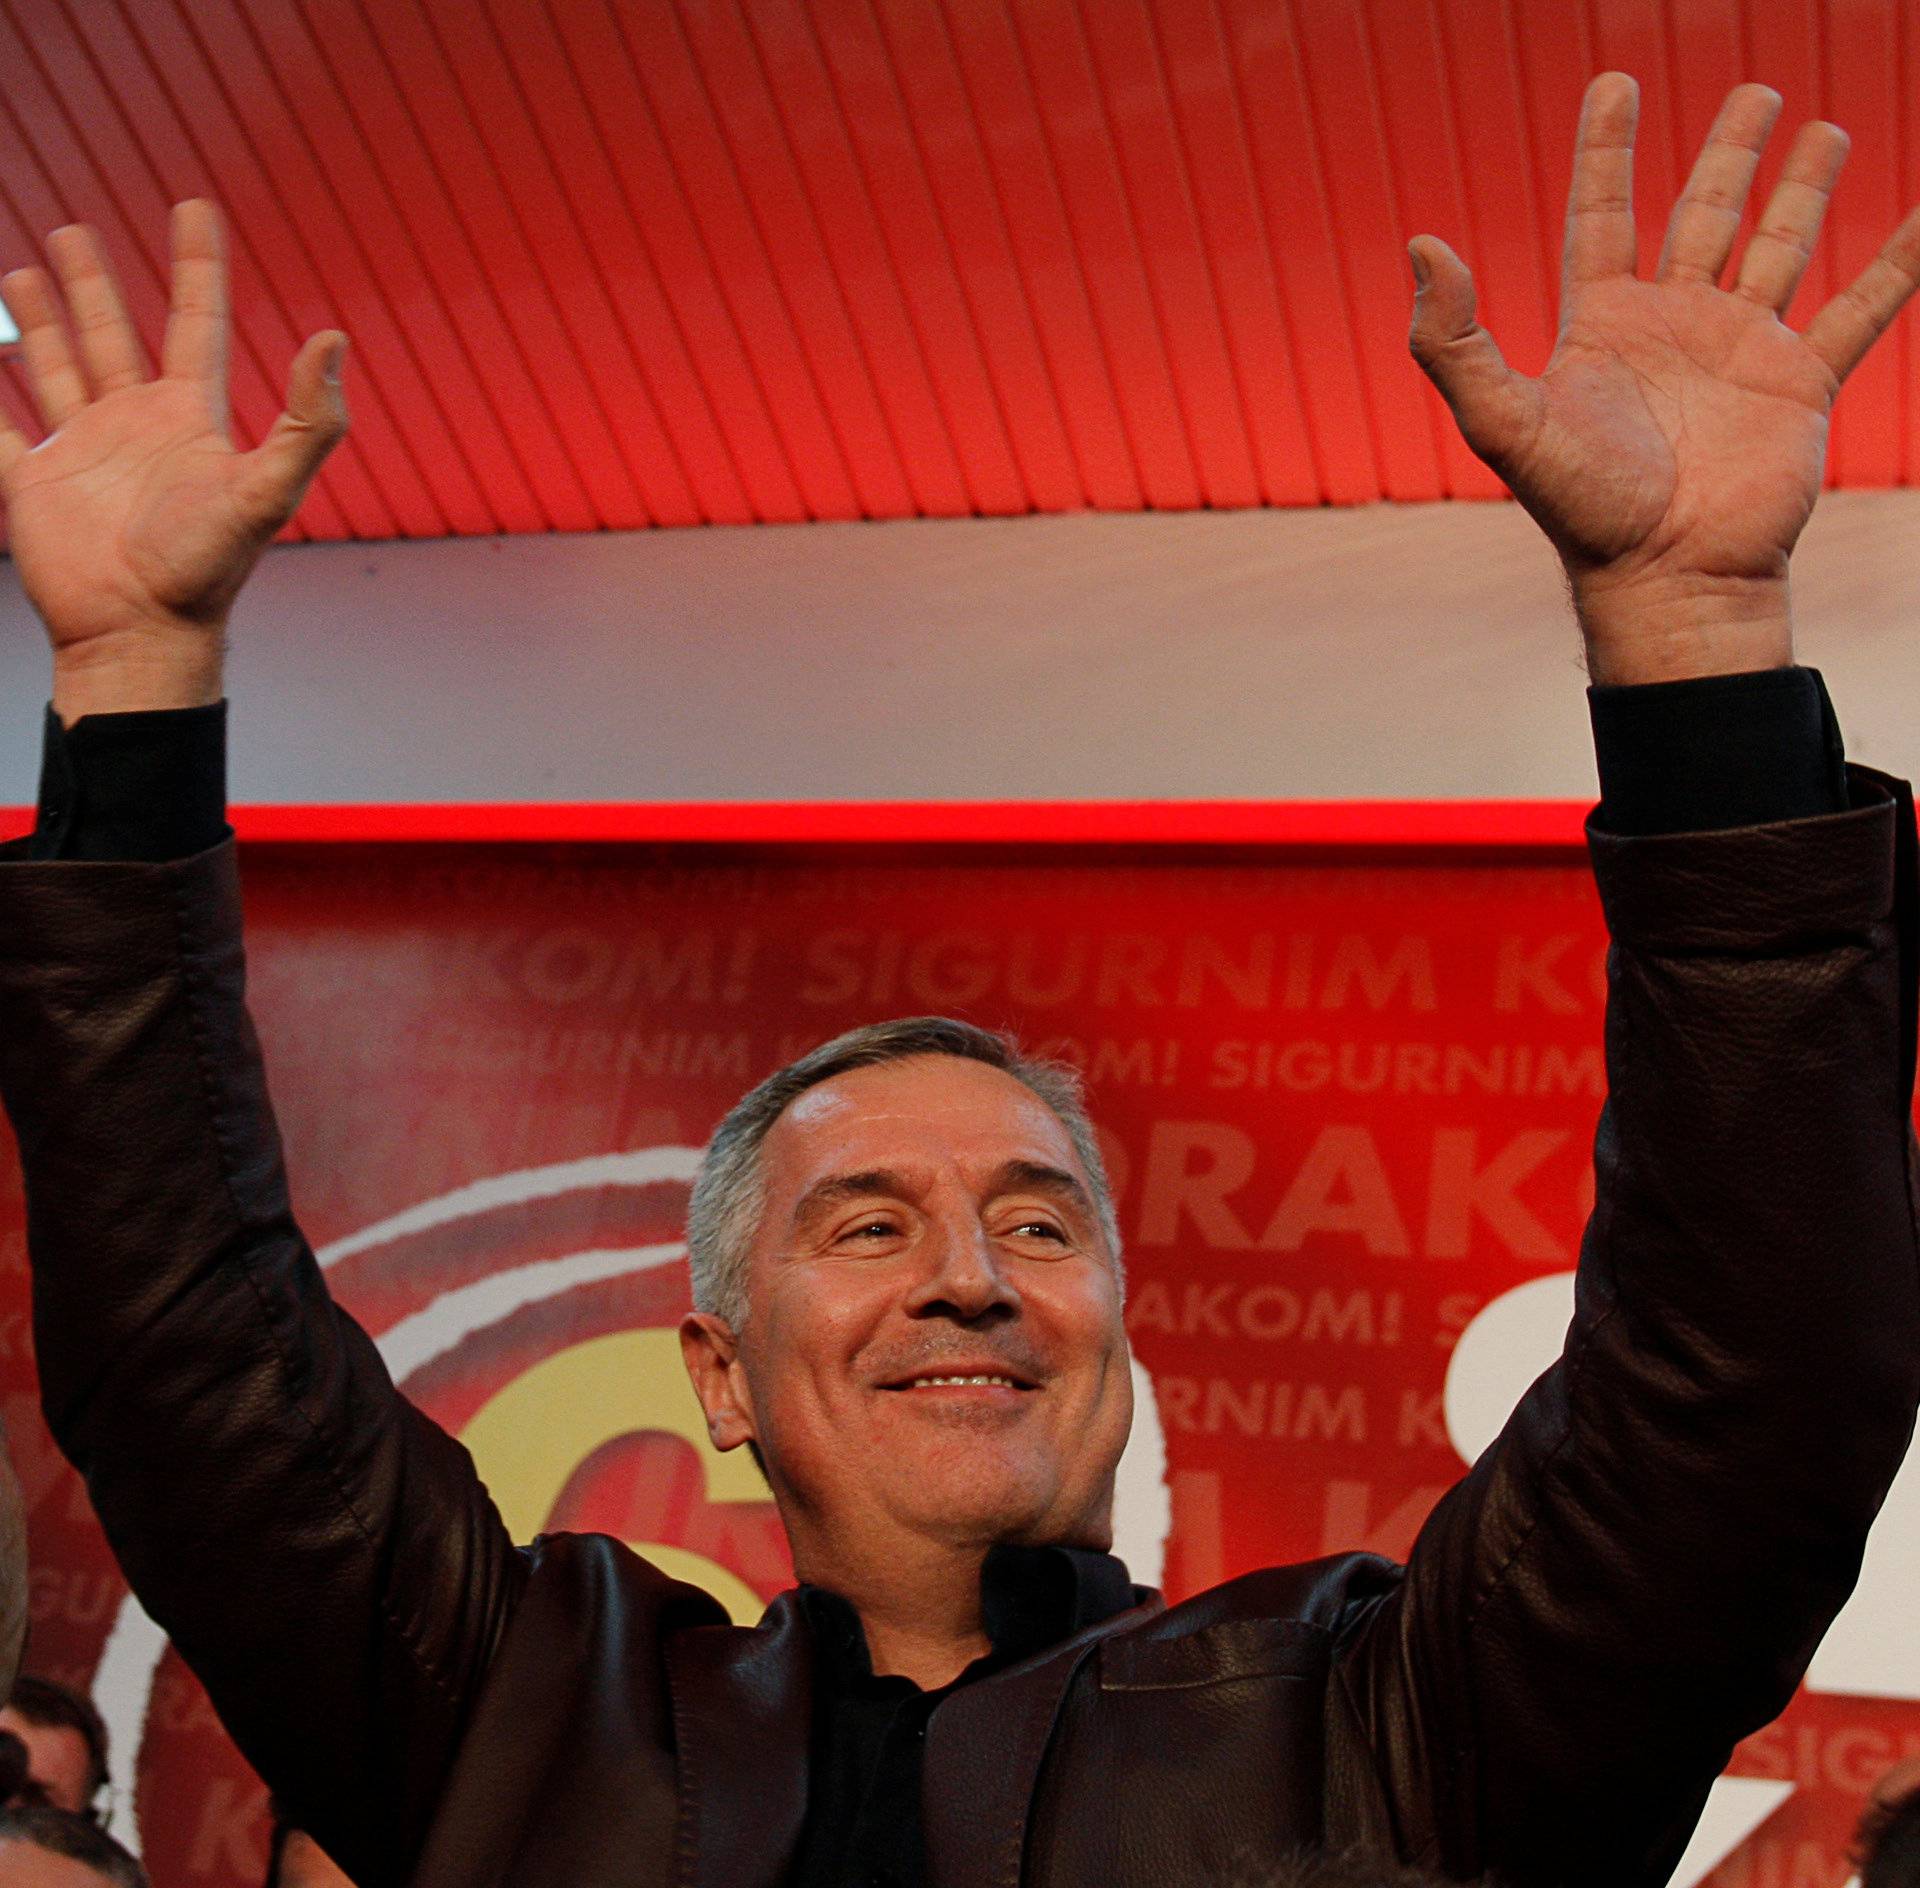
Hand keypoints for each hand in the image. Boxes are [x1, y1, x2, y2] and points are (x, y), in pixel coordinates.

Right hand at [0, 200, 348, 716]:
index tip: (194, 207)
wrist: (141, 632)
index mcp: (189, 419)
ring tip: (23, 271)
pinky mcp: (34, 481)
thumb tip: (337, 339)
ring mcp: (83, 451)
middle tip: (72, 230)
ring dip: (41, 319)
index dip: (196, 264)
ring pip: (56, 366)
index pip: (196, 322)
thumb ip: (308, 423)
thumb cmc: (207, 570)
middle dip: (94, 283)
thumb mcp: (267, 490)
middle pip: (114, 334)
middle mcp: (136, 426)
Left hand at [1408, 74, 1919, 683]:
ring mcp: (1741, 351)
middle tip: (1754, 93)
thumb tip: (1419, 245)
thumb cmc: (1582, 508)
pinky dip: (1897, 261)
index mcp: (1603, 326)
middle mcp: (1674, 327)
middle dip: (1728, 152)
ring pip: (1781, 246)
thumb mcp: (1502, 420)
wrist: (1667, 576)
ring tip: (1824, 129)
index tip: (1617, 82)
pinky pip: (1860, 307)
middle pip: (1703, 214)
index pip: (1601, 213)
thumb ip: (1452, 340)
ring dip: (1802, 189)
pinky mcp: (1800, 385)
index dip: (1607, 149)